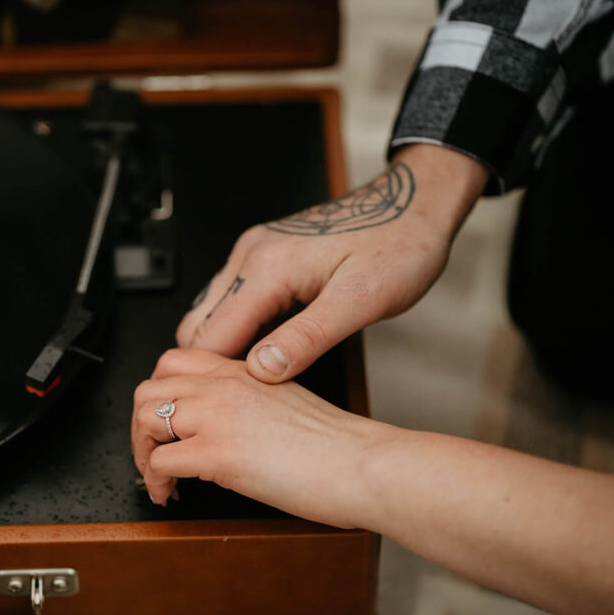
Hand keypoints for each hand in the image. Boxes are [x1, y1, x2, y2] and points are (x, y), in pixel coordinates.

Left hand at [131, 347, 382, 527]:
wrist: (362, 464)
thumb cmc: (338, 444)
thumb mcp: (285, 402)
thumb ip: (248, 404)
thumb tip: (224, 429)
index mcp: (242, 371)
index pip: (175, 362)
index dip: (160, 395)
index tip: (166, 422)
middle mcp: (223, 386)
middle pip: (149, 389)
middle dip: (141, 427)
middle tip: (153, 453)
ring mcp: (217, 416)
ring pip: (144, 419)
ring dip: (142, 453)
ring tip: (158, 477)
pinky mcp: (217, 453)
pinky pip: (160, 461)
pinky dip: (156, 482)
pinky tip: (171, 494)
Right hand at [176, 144, 487, 381]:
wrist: (415, 204)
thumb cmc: (399, 245)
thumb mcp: (361, 301)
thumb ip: (308, 338)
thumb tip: (262, 370)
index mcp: (267, 267)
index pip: (210, 336)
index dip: (212, 379)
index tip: (224, 410)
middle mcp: (252, 255)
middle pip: (197, 325)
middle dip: (207, 366)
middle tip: (234, 404)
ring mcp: (255, 252)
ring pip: (209, 312)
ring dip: (219, 347)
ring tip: (248, 384)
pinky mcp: (265, 255)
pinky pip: (230, 299)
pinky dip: (234, 329)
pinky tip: (261, 351)